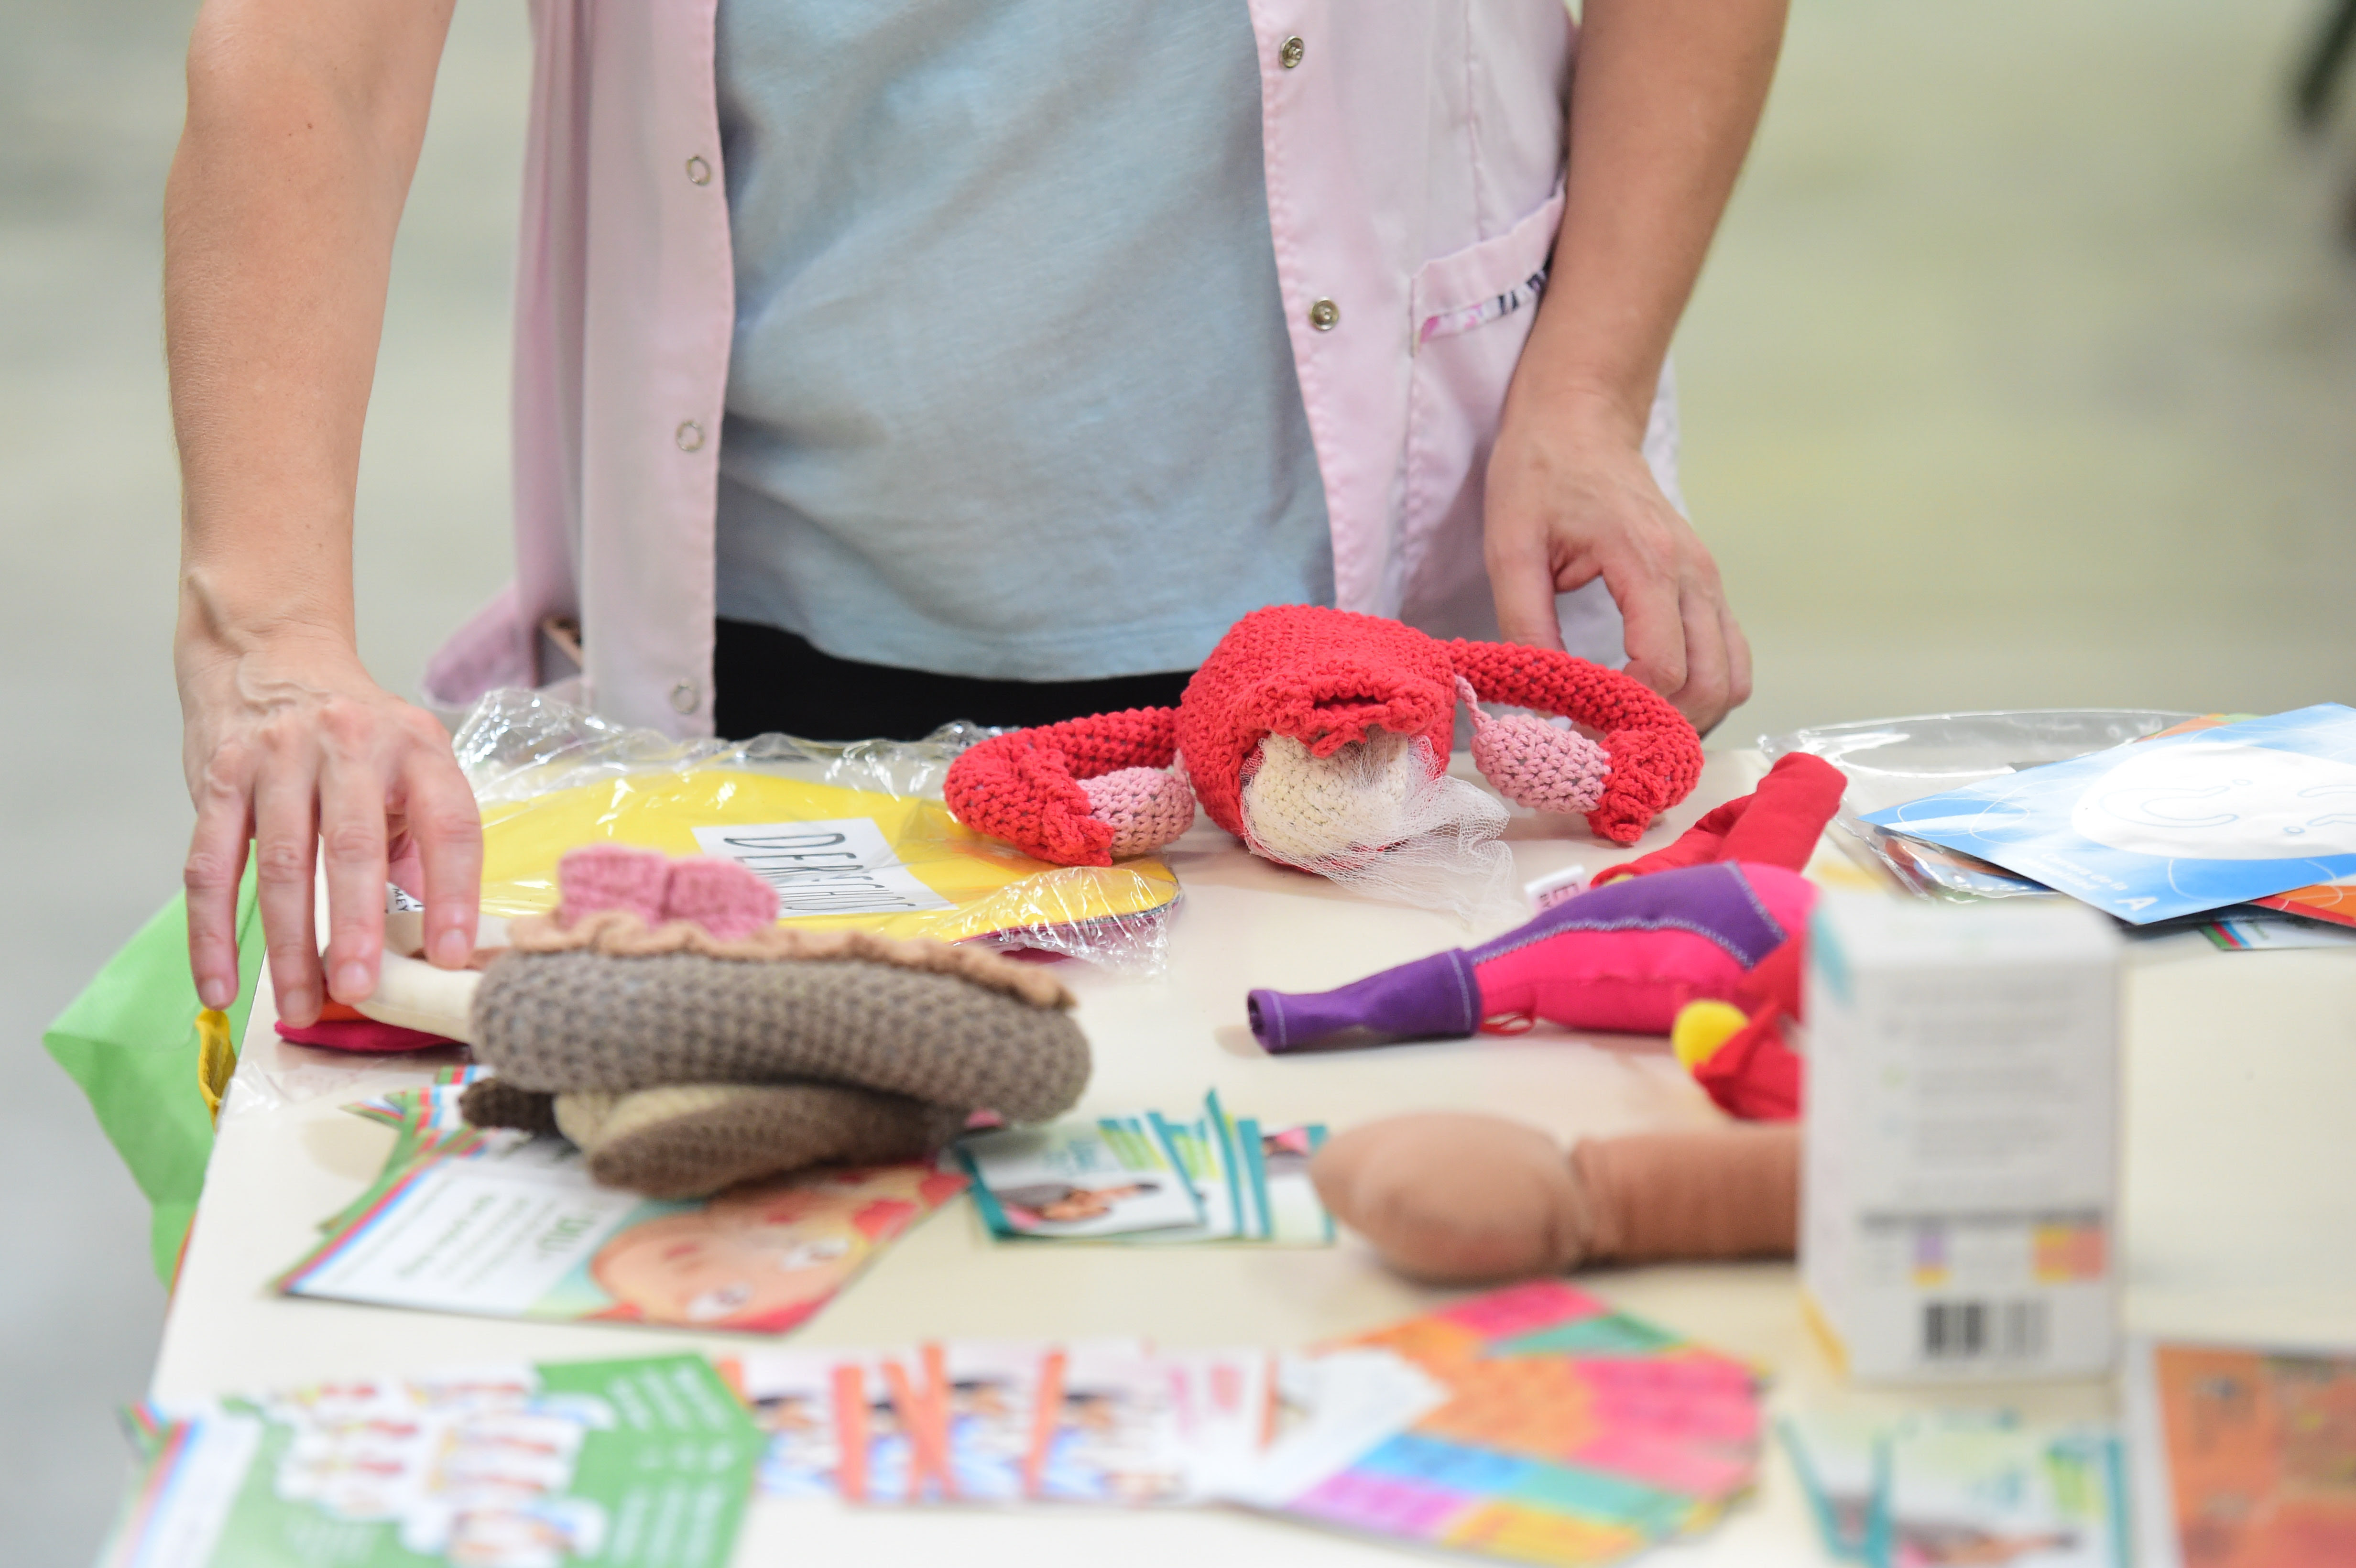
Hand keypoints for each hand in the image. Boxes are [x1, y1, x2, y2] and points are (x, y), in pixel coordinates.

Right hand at [177, 627, 480, 1026]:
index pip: (448, 824)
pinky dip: (213, 933)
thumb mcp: (412, 763)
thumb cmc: (357, 735)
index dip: (453, 893)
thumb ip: (424, 839)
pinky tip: (221, 985)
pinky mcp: (219, 778)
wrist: (271, 655)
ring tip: (298, 1005)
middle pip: (353, 846)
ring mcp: (278, 758)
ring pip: (281, 865)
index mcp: (417, 748)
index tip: (452, 955)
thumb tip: (438, 937)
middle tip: (357, 989)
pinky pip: (210, 868)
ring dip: (287, 945)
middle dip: (354, 925)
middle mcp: (349, 745)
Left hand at [1483, 408, 1751, 734]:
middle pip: (1711, 684)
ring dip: (1688, 715)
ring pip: (1732, 677)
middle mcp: (1694, 573)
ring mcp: (1708, 580)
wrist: (1579, 422)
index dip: (1625, 712)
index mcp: (1647, 561)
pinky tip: (1651, 696)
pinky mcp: (1707, 586)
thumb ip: (1525, 624)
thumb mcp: (1510, 548)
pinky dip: (1701, 690)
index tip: (1578, 729)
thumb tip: (1541, 700)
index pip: (1664, 667)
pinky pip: (1729, 656)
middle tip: (1605, 741)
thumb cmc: (1541, 475)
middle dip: (1663, 726)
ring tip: (1629, 725)